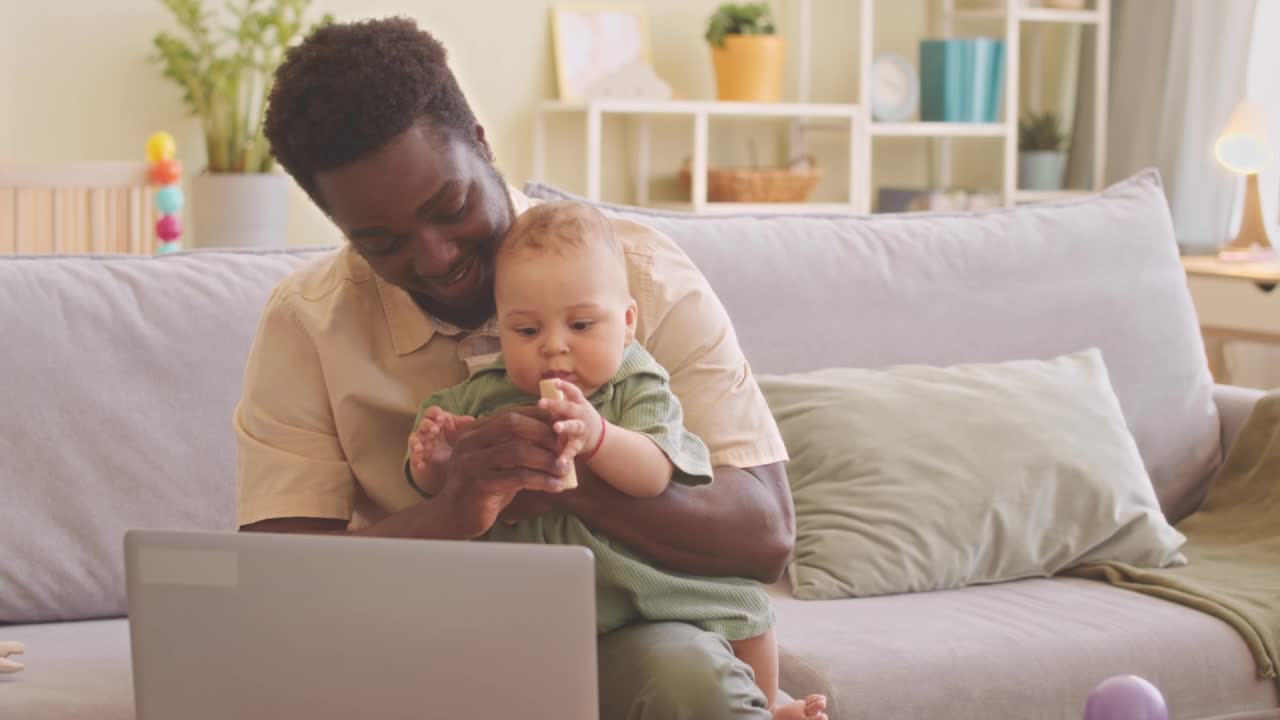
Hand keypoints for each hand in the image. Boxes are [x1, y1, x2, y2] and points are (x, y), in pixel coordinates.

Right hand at [407, 407, 476, 472]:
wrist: (444, 455)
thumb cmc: (451, 436)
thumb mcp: (457, 429)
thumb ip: (463, 424)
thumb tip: (472, 420)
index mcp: (435, 419)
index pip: (432, 412)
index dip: (435, 413)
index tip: (441, 417)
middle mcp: (425, 429)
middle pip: (423, 424)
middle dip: (428, 426)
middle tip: (435, 430)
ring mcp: (420, 441)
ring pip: (414, 440)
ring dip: (416, 443)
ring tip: (420, 449)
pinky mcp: (417, 455)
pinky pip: (413, 457)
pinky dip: (416, 461)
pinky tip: (421, 465)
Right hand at [435, 405, 570, 538]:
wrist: (453, 518)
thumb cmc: (482, 488)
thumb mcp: (498, 463)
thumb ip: (516, 447)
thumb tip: (554, 437)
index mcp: (474, 432)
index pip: (510, 413)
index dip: (538, 417)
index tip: (562, 426)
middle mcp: (469, 442)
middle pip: (512, 423)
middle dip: (543, 432)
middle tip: (565, 446)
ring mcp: (471, 463)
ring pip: (517, 451)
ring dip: (546, 459)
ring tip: (565, 469)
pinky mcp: (478, 485)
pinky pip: (517, 478)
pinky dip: (541, 480)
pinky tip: (556, 486)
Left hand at [537, 379, 603, 466]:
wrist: (598, 436)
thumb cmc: (578, 417)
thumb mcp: (574, 406)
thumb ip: (560, 400)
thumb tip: (542, 388)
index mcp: (579, 403)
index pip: (573, 392)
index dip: (564, 386)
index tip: (554, 382)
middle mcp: (581, 415)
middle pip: (569, 408)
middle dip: (556, 405)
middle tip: (541, 403)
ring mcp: (581, 429)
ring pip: (574, 426)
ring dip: (565, 426)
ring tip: (557, 427)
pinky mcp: (579, 444)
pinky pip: (572, 449)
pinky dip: (567, 455)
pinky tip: (561, 461)